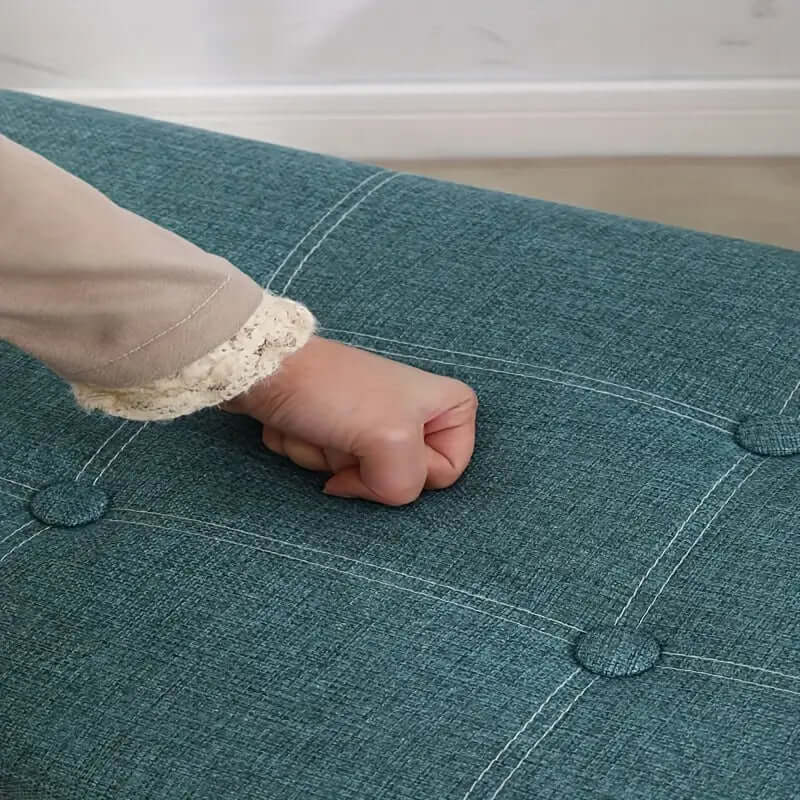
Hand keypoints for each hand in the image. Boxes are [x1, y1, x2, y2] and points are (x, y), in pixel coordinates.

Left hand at [225, 336, 477, 504]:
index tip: (381, 446)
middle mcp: (415, 413)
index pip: (445, 473)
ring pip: (359, 478)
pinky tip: (298, 425)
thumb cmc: (334, 391)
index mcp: (448, 406)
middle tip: (345, 433)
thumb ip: (406, 483)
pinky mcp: (336, 428)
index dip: (407, 472)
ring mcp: (373, 421)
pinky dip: (307, 452)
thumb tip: (377, 492)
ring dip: (326, 460)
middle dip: (358, 465)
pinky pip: (327, 469)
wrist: (265, 368)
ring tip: (317, 424)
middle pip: (397, 479)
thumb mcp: (392, 439)